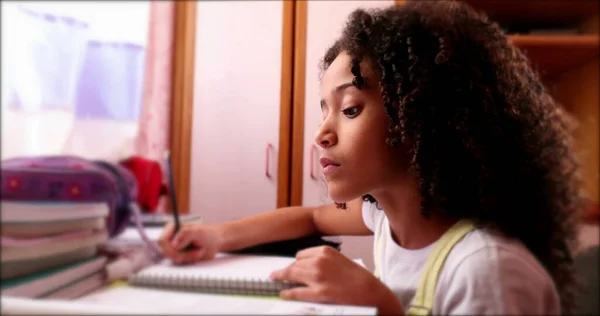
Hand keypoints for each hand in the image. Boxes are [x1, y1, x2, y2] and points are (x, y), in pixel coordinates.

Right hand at [158, 222, 222, 264]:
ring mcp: (174, 248)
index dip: (169, 248)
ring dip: (188, 257)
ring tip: (198, 250)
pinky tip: (196, 254)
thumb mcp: (198, 232)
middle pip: (166, 252)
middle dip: (181, 254)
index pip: (162, 240)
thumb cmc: (208, 234)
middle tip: (194, 252)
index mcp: (173, 227)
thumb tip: (173, 244)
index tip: (178, 253)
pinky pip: (180, 262)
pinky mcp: (179, 256)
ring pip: (173, 258)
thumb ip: (185, 235)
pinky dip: (189, 260)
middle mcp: (171, 238)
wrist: (216, 242)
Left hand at [269, 245, 401, 312]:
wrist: (371, 293)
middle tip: (277, 273)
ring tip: (276, 280)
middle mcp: (318, 262)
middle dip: (286, 270)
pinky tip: (284, 294)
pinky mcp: (317, 293)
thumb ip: (325, 262)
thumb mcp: (341, 261)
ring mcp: (317, 277)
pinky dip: (287, 293)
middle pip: (294, 265)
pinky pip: (296, 292)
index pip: (301, 255)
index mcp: (325, 251)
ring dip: (282, 278)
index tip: (293, 266)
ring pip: (292, 275)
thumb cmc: (359, 278)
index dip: (297, 262)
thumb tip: (310, 267)